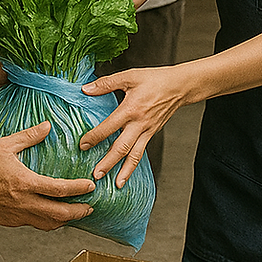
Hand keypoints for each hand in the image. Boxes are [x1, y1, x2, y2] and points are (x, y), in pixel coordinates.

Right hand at [0, 121, 95, 229]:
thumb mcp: (3, 145)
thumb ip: (28, 136)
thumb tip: (47, 126)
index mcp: (24, 183)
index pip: (58, 189)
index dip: (78, 189)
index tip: (90, 186)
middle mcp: (24, 202)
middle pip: (59, 214)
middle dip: (79, 212)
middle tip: (91, 207)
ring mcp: (19, 215)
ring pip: (49, 224)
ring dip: (67, 220)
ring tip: (78, 213)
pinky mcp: (13, 222)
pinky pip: (37, 224)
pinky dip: (50, 222)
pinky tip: (55, 215)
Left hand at [79, 66, 185, 186]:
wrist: (179, 86)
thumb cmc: (154, 79)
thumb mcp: (129, 76)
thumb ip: (106, 83)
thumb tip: (85, 89)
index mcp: (131, 108)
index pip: (109, 126)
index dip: (95, 137)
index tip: (82, 145)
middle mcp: (139, 123)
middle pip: (122, 147)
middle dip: (108, 162)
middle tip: (95, 175)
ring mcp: (147, 131)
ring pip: (134, 155)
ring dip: (124, 171)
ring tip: (115, 185)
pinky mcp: (152, 134)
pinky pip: (141, 152)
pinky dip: (134, 165)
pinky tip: (126, 174)